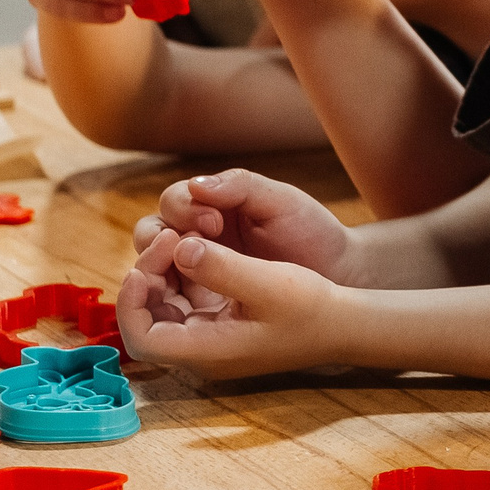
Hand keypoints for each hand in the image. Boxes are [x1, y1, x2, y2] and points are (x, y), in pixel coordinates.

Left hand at [117, 227, 343, 380]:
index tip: (143, 266)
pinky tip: (196, 250)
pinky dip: (181, 274)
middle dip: (148, 276)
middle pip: (147, 319)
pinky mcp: (218, 324)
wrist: (341, 323)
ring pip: (162, 307)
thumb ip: (223, 266)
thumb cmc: (310, 308)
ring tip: (184, 239)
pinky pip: (183, 301)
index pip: (142, 339)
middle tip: (172, 237)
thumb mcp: (270, 283)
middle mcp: (200, 350)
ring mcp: (208, 338)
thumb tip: (181, 247)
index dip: (130, 303)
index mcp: (207, 350)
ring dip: (163, 272)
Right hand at [134, 169, 357, 284]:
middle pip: (150, 232)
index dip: (184, 210)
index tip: (214, 222)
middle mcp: (196, 236)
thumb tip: (195, 186)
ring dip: (157, 269)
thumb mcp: (280, 201)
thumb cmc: (310, 231)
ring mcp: (194, 270)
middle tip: (195, 248)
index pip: (172, 201)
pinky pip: (168, 301)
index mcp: (212, 205)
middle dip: (161, 239)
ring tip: (189, 274)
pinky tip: (189, 303)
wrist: (338, 273)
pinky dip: (166, 299)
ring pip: (150, 268)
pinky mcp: (200, 302)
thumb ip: (240, 186)